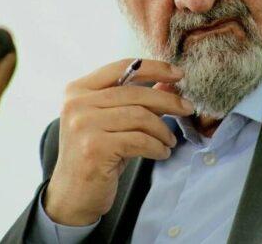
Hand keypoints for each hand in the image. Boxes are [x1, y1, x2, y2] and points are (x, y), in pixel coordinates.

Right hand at [43, 58, 192, 225]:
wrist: (73, 194)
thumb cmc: (97, 153)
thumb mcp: (114, 121)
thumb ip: (136, 99)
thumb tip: (169, 82)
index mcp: (78, 89)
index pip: (121, 67)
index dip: (154, 68)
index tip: (178, 74)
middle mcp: (77, 103)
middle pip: (135, 92)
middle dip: (168, 100)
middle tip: (187, 108)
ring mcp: (83, 125)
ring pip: (139, 116)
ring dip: (162, 129)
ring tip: (169, 140)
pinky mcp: (94, 148)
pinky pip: (139, 140)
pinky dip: (156, 146)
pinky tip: (161, 152)